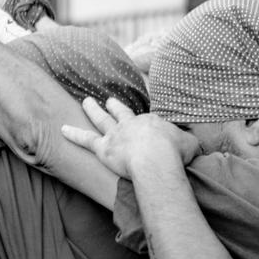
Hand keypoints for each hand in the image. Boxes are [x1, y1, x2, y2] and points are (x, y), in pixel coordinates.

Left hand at [62, 97, 198, 177]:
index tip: (148, 125)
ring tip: (85, 101)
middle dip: (114, 105)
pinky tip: (61, 129)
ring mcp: (115, 135)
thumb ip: (190, 141)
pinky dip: (73, 134)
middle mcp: (130, 125)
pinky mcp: (103, 148)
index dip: (147, 123)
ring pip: (101, 119)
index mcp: (151, 122)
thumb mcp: (191, 143)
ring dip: (92, 110)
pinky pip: (85, 140)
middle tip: (108, 99)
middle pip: (121, 111)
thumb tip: (197, 142)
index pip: (147, 120)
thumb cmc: (175, 153)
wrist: (156, 159)